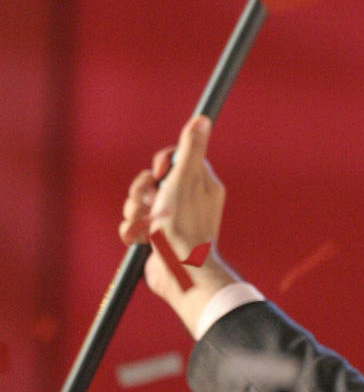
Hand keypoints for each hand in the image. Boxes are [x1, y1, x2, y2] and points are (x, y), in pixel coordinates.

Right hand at [119, 115, 234, 330]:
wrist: (180, 272)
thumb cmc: (185, 226)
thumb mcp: (185, 180)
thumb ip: (191, 149)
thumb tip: (202, 119)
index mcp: (201, 185)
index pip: (176, 160)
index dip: (162, 163)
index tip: (160, 171)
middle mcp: (187, 201)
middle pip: (152, 180)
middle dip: (142, 190)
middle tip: (149, 200)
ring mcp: (170, 220)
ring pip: (139, 202)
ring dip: (135, 212)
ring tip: (144, 225)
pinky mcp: (155, 238)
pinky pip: (134, 224)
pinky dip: (134, 231)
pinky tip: (140, 239)